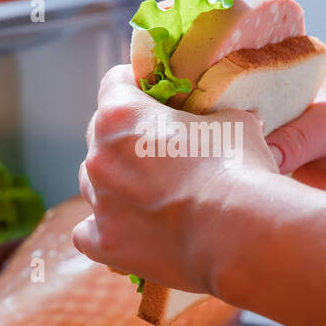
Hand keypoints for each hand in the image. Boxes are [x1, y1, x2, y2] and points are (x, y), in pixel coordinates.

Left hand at [74, 64, 279, 292]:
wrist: (237, 234)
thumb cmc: (235, 170)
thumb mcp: (235, 122)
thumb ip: (217, 116)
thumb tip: (228, 119)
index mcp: (121, 116)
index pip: (115, 83)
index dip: (137, 86)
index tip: (155, 95)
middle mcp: (100, 157)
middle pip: (100, 134)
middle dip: (126, 137)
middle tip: (161, 148)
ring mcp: (99, 202)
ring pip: (93, 182)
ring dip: (116, 181)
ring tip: (150, 191)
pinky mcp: (106, 242)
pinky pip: (88, 232)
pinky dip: (104, 228)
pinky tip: (126, 228)